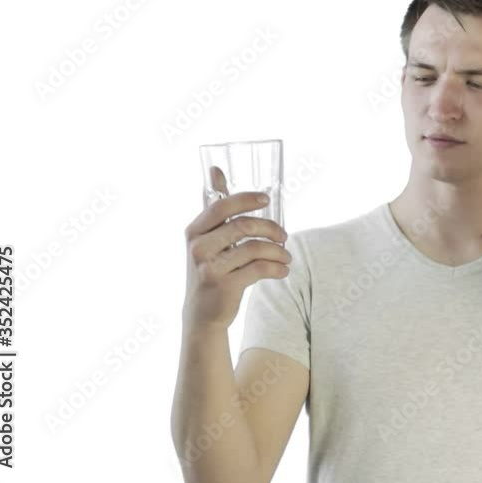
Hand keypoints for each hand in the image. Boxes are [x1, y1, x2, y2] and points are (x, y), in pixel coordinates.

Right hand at [183, 190, 290, 331]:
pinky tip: (283, 270)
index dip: (246, 199)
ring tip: (286, 256)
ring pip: (255, 248)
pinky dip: (277, 268)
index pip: (222, 206)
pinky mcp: (225, 285)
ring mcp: (210, 267)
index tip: (267, 199)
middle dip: (271, 228)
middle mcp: (198, 247)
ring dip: (278, 251)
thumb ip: (214, 208)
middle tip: (284, 235)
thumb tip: (215, 169)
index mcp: (195, 230)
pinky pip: (259, 269)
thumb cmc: (210, 268)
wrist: (202, 313)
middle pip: (243, 226)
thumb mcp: (206, 238)